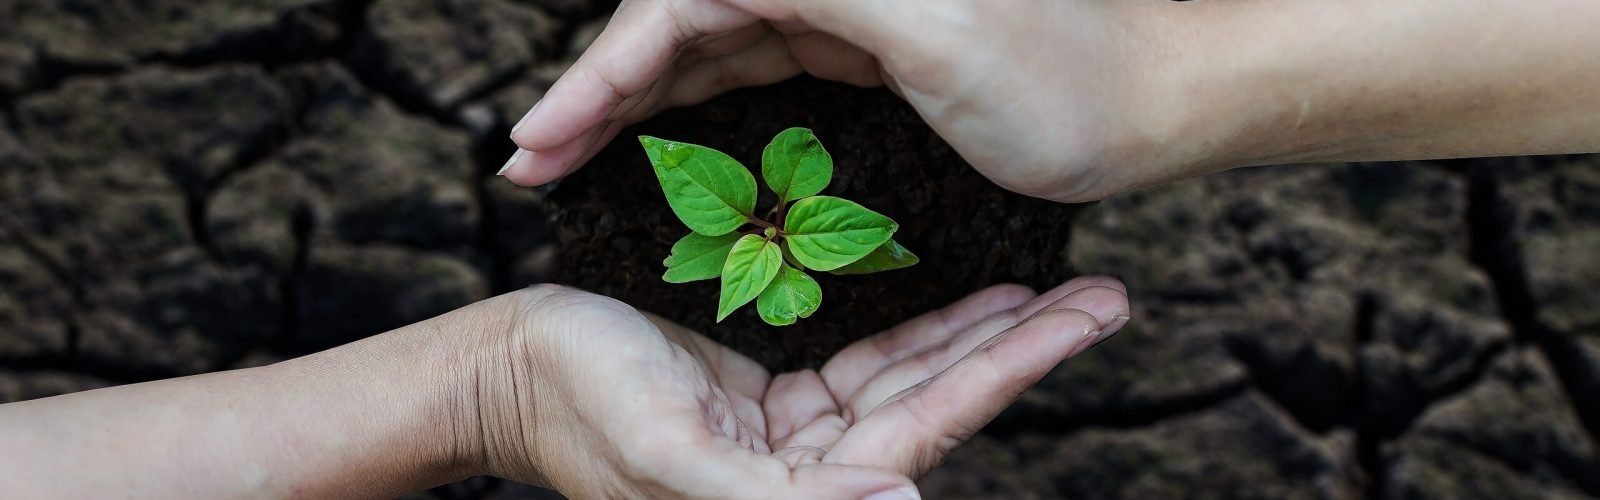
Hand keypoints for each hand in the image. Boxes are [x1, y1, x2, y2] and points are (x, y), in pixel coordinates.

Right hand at [468, 277, 1128, 497]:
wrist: (512, 368)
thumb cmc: (581, 414)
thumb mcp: (673, 460)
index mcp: (797, 497)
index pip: (926, 431)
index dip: (1010, 371)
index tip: (1085, 322)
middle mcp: (811, 472)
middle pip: (938, 402)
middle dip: (1023, 349)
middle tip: (1106, 297)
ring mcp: (796, 434)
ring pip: (911, 377)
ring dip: (984, 334)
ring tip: (1063, 292)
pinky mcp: (774, 397)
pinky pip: (865, 359)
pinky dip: (921, 329)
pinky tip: (975, 301)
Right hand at [500, 0, 1187, 202]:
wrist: (1157, 104)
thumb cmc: (1062, 87)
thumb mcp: (931, 33)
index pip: (683, 1)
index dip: (604, 67)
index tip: (545, 134)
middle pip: (680, 17)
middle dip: (601, 86)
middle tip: (534, 158)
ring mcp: (847, 6)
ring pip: (710, 42)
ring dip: (637, 96)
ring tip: (569, 154)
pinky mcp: (865, 44)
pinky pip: (755, 64)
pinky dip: (698, 101)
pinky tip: (658, 136)